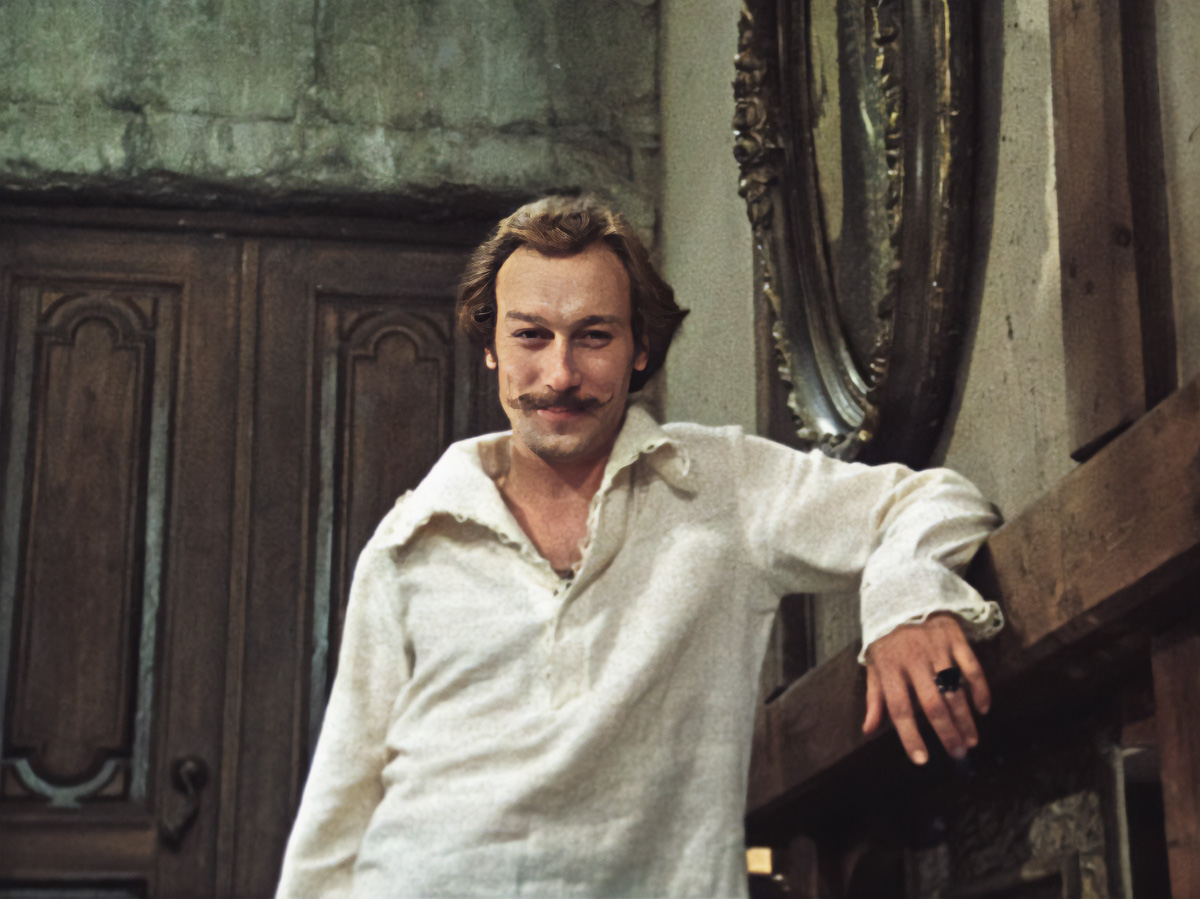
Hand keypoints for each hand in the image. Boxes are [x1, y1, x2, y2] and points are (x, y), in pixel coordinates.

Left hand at [861, 612, 990, 764]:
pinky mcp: (954, 637)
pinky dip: (980, 690)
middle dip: (946, 733)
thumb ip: (875, 698)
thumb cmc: (888, 638)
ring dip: (965, 719)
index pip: (899, 709)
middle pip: (932, 704)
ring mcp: (935, 648)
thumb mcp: (875, 663)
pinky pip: (972, 668)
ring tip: (971, 740)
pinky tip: (983, 709)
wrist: (903, 593)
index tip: (922, 760)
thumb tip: (868, 730)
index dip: (910, 736)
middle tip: (958, 754)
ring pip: (954, 691)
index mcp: (889, 667)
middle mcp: (912, 659)